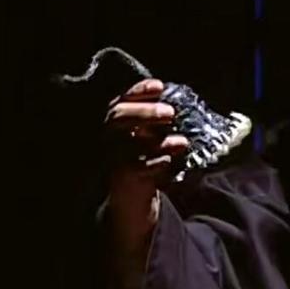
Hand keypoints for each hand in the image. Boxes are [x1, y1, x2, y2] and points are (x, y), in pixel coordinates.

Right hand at [104, 78, 188, 246]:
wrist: (134, 202)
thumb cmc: (146, 160)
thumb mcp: (152, 137)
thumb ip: (159, 121)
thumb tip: (178, 103)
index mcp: (118, 122)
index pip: (122, 99)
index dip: (138, 91)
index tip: (159, 86)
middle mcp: (109, 136)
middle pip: (117, 116)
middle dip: (144, 112)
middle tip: (170, 113)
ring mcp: (111, 157)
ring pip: (124, 141)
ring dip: (154, 139)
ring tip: (180, 142)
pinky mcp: (119, 179)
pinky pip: (131, 168)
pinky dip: (152, 163)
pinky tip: (168, 161)